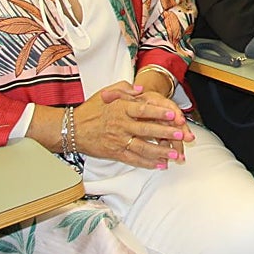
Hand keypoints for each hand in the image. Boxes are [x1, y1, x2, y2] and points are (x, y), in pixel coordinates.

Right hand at [74, 81, 194, 168]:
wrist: (71, 129)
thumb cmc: (91, 109)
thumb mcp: (106, 92)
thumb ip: (124, 88)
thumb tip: (140, 89)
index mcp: (120, 108)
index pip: (143, 110)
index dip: (159, 112)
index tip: (174, 114)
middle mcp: (121, 125)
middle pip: (147, 130)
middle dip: (166, 133)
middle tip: (181, 135)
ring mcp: (118, 141)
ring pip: (143, 148)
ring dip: (160, 152)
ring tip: (175, 154)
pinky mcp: (115, 153)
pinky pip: (134, 159)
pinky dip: (147, 163)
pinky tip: (160, 164)